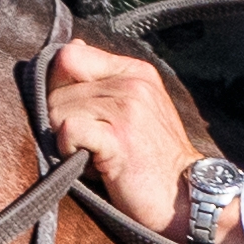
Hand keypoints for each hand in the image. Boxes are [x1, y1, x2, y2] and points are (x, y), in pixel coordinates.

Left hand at [46, 41, 243, 243]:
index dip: (58, 85)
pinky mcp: (118, 137)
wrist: (186, 197)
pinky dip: (68, 150)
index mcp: (134, 72)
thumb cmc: (153, 160)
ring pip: (58, 110)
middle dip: (60, 119)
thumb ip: (103, 79)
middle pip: (58, 87)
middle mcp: (131, 83)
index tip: (73, 112)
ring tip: (93, 154)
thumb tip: (71, 47)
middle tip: (89, 143)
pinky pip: (67, 130)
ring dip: (65, 139)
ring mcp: (126, 109)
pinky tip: (90, 163)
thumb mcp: (135, 108)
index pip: (70, 55)